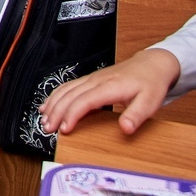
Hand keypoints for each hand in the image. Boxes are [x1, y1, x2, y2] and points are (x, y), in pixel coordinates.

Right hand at [39, 49, 181, 138]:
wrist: (152, 65)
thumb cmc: (151, 84)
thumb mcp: (150, 102)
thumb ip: (137, 115)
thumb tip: (125, 129)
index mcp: (109, 87)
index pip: (84, 101)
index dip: (71, 115)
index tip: (64, 130)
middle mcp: (96, 81)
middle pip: (70, 96)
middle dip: (56, 112)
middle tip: (47, 128)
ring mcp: (91, 79)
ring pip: (65, 90)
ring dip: (53, 104)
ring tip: (44, 120)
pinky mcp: (90, 79)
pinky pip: (68, 86)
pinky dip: (55, 96)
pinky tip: (48, 105)